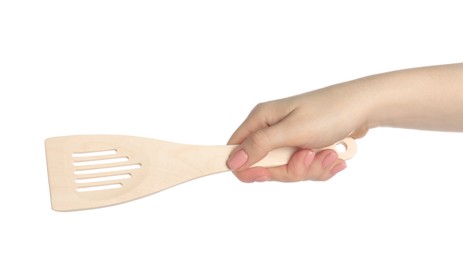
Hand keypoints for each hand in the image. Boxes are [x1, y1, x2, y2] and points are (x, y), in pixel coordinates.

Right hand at [227, 83, 368, 182]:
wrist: (365, 107)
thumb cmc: (329, 112)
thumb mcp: (292, 131)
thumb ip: (260, 146)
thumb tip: (232, 161)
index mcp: (262, 119)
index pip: (237, 149)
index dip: (245, 167)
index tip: (263, 176)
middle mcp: (272, 128)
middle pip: (266, 166)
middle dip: (291, 169)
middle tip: (308, 155)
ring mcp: (289, 139)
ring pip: (287, 170)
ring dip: (310, 168)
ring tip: (328, 153)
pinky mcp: (304, 146)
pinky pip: (304, 169)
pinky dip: (320, 167)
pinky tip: (333, 156)